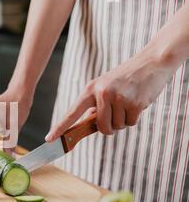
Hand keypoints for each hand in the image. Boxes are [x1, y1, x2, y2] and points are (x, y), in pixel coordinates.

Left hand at [46, 56, 170, 140]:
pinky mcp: (134, 103)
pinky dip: (135, 117)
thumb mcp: (105, 87)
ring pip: (117, 127)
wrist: (152, 62)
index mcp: (91, 90)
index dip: (60, 127)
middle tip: (117, 112)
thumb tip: (87, 126)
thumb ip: (95, 105)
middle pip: (101, 127)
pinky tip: (138, 102)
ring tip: (128, 101)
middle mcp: (102, 93)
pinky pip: (130, 123)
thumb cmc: (126, 78)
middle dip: (110, 126)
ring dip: (124, 120)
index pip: (72, 112)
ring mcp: (118, 98)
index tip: (49, 139)